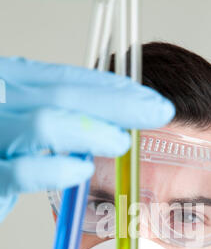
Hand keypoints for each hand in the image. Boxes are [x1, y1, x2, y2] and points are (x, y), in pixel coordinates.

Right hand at [0, 56, 174, 221]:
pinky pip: (24, 171)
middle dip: (118, 103)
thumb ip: (58, 116)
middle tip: (158, 112)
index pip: (66, 78)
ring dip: (92, 132)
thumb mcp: (22, 122)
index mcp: (9, 83)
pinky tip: (82, 170)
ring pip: (45, 123)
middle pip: (64, 94)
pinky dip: (57, 169)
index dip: (112, 87)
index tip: (149, 98)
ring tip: (121, 142)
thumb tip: (113, 120)